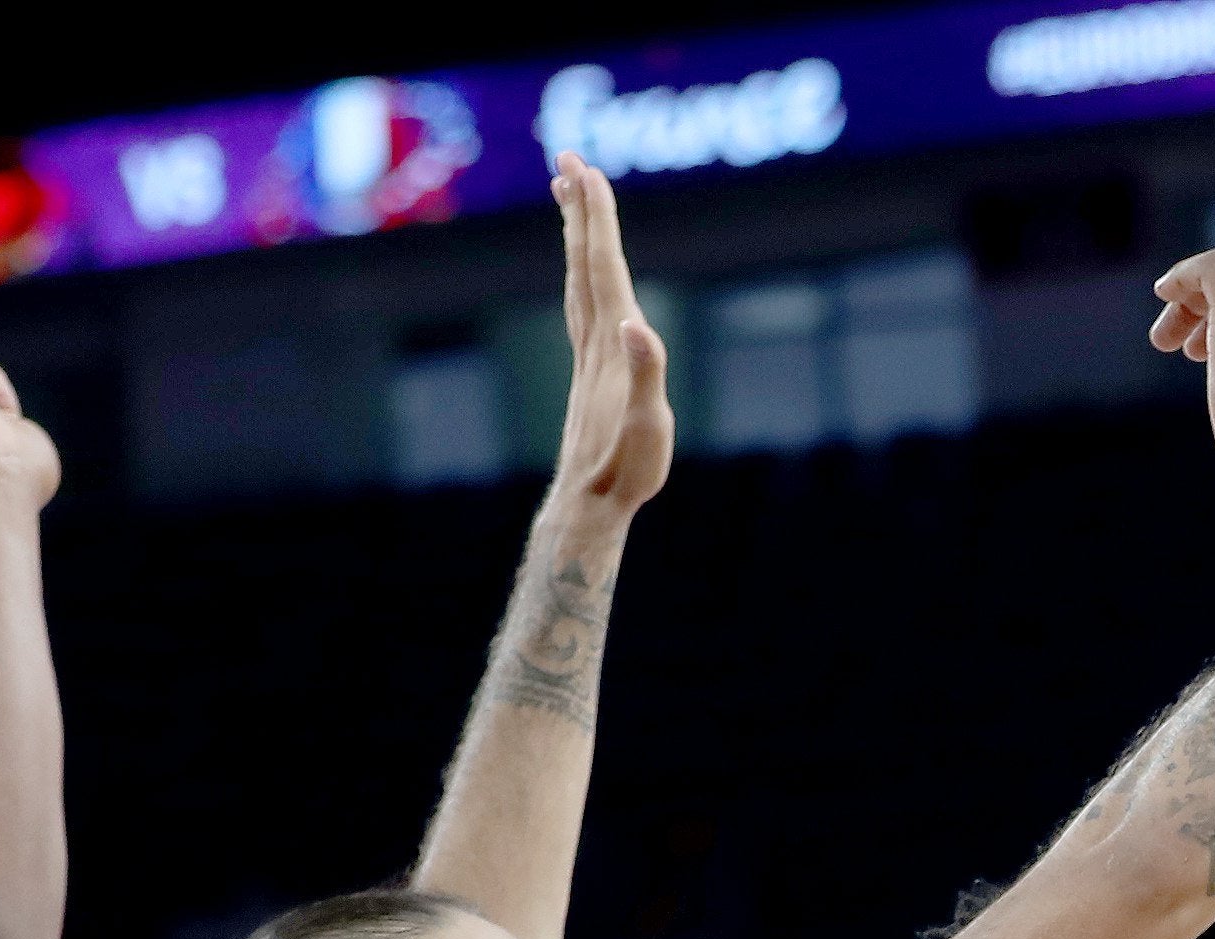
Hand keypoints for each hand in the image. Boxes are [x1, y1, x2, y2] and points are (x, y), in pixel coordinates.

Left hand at [550, 156, 672, 510]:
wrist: (589, 504)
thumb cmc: (627, 469)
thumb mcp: (648, 425)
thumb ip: (645, 373)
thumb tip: (636, 326)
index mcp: (612, 344)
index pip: (603, 266)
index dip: (596, 218)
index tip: (586, 170)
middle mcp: (595, 341)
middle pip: (584, 261)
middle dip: (579, 208)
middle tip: (567, 158)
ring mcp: (588, 355)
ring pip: (578, 279)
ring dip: (575, 234)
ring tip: (568, 195)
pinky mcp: (588, 372)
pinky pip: (582, 304)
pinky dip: (581, 273)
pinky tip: (583, 272)